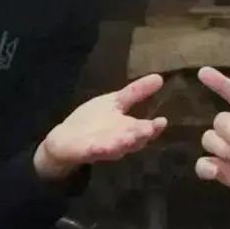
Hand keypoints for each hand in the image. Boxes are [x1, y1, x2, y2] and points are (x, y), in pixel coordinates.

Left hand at [34, 74, 168, 178]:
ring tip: (130, 137)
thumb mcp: (115, 101)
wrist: (66, 138)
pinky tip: (101, 146)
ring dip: (123, 143)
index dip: (154, 128)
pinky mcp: (86, 151)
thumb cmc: (94, 120)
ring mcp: (104, 147)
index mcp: (129, 129)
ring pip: (117, 147)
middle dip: (141, 135)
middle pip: (134, 140)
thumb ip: (136, 92)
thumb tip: (159, 77)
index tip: (163, 121)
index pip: (145, 129)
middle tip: (150, 129)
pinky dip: (99, 150)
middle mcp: (120, 141)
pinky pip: (94, 151)